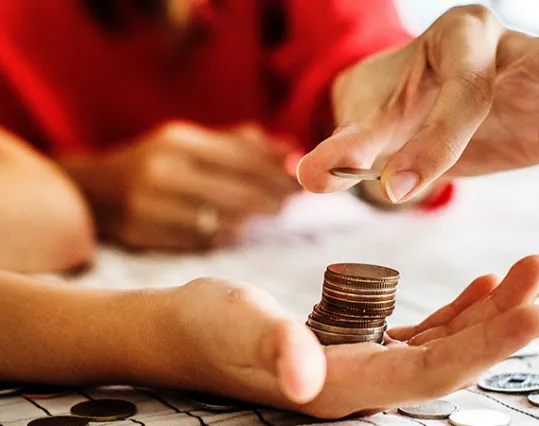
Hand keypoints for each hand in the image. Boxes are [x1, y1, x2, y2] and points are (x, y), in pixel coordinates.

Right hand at [60, 122, 298, 250]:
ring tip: (273, 213)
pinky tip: (239, 230)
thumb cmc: (155, 161)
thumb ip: (239, 143)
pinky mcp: (143, 234)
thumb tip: (291, 149)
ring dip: (253, 219)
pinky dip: (225, 236)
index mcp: (177, 141)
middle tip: (297, 201)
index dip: (277, 172)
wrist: (95, 190)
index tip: (302, 180)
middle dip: (273, 197)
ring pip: (220, 220)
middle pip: (236, 192)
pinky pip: (199, 241)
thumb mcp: (190, 141)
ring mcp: (150, 206)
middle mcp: (162, 171)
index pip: (241, 158)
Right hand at [144, 255, 538, 418]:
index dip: (486, 348)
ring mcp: (359, 366)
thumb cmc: (205, 326)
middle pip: (448, 361)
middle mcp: (359, 384)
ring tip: (525, 276)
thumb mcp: (236, 326)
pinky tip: (479, 291)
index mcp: (339, 387)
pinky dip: (454, 312)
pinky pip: (417, 334)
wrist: (185, 329)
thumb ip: (274, 348)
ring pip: (441, 346)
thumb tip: (303, 377)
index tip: (537, 312)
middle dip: (501, 324)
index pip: (429, 374)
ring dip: (486, 314)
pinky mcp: (352, 344)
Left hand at [297, 5, 538, 202]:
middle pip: (534, 69)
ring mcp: (537, 72)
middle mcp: (505, 47)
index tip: (397, 187)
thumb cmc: (393, 106)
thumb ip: (343, 148)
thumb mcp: (368, 124)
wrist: (415, 108)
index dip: (437, 139)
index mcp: (457, 38)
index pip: (461, 85)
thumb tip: (309, 176)